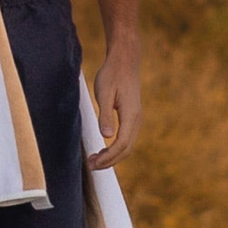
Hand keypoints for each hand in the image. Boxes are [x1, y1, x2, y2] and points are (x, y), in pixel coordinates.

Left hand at [87, 49, 140, 170]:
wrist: (125, 61)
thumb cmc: (112, 74)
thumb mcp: (104, 92)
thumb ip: (105, 114)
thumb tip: (107, 136)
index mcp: (130, 115)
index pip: (121, 144)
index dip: (108, 157)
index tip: (94, 163)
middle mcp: (136, 120)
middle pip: (126, 150)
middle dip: (109, 161)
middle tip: (91, 166)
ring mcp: (135, 119)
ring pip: (127, 145)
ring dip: (112, 156)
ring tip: (94, 160)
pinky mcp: (131, 116)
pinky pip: (126, 138)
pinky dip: (115, 148)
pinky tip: (103, 148)